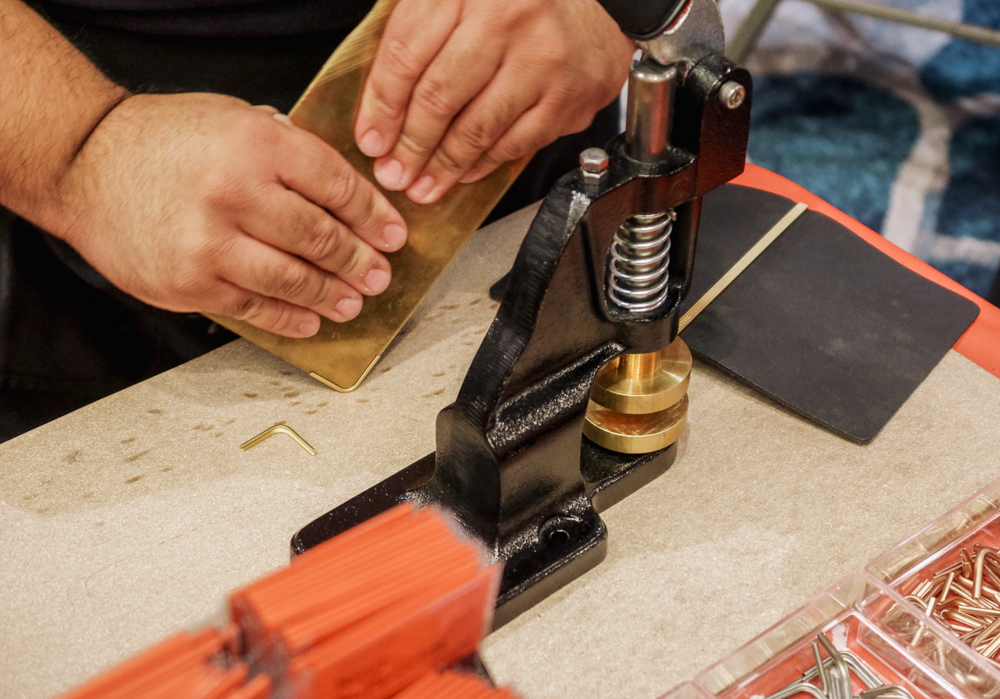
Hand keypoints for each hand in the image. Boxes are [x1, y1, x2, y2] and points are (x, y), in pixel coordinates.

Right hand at [48, 93, 406, 337]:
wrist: (84, 165)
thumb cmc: (161, 140)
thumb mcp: (235, 120)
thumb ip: (289, 152)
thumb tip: (347, 194)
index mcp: (256, 144)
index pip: (336, 186)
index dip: (374, 216)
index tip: (393, 234)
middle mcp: (235, 193)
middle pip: (320, 237)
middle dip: (359, 261)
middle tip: (378, 273)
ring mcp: (210, 243)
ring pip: (293, 280)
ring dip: (331, 295)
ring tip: (352, 301)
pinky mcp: (189, 283)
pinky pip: (254, 307)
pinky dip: (289, 318)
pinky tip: (309, 319)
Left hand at [354, 0, 633, 203]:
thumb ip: (421, 30)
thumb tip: (381, 103)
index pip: (408, 54)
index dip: (382, 105)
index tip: (371, 139)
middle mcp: (508, 20)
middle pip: (439, 97)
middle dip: (410, 146)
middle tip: (393, 172)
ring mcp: (543, 61)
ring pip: (477, 128)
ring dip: (443, 166)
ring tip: (423, 186)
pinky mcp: (569, 97)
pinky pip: (515, 143)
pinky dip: (484, 163)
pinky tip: (464, 171)